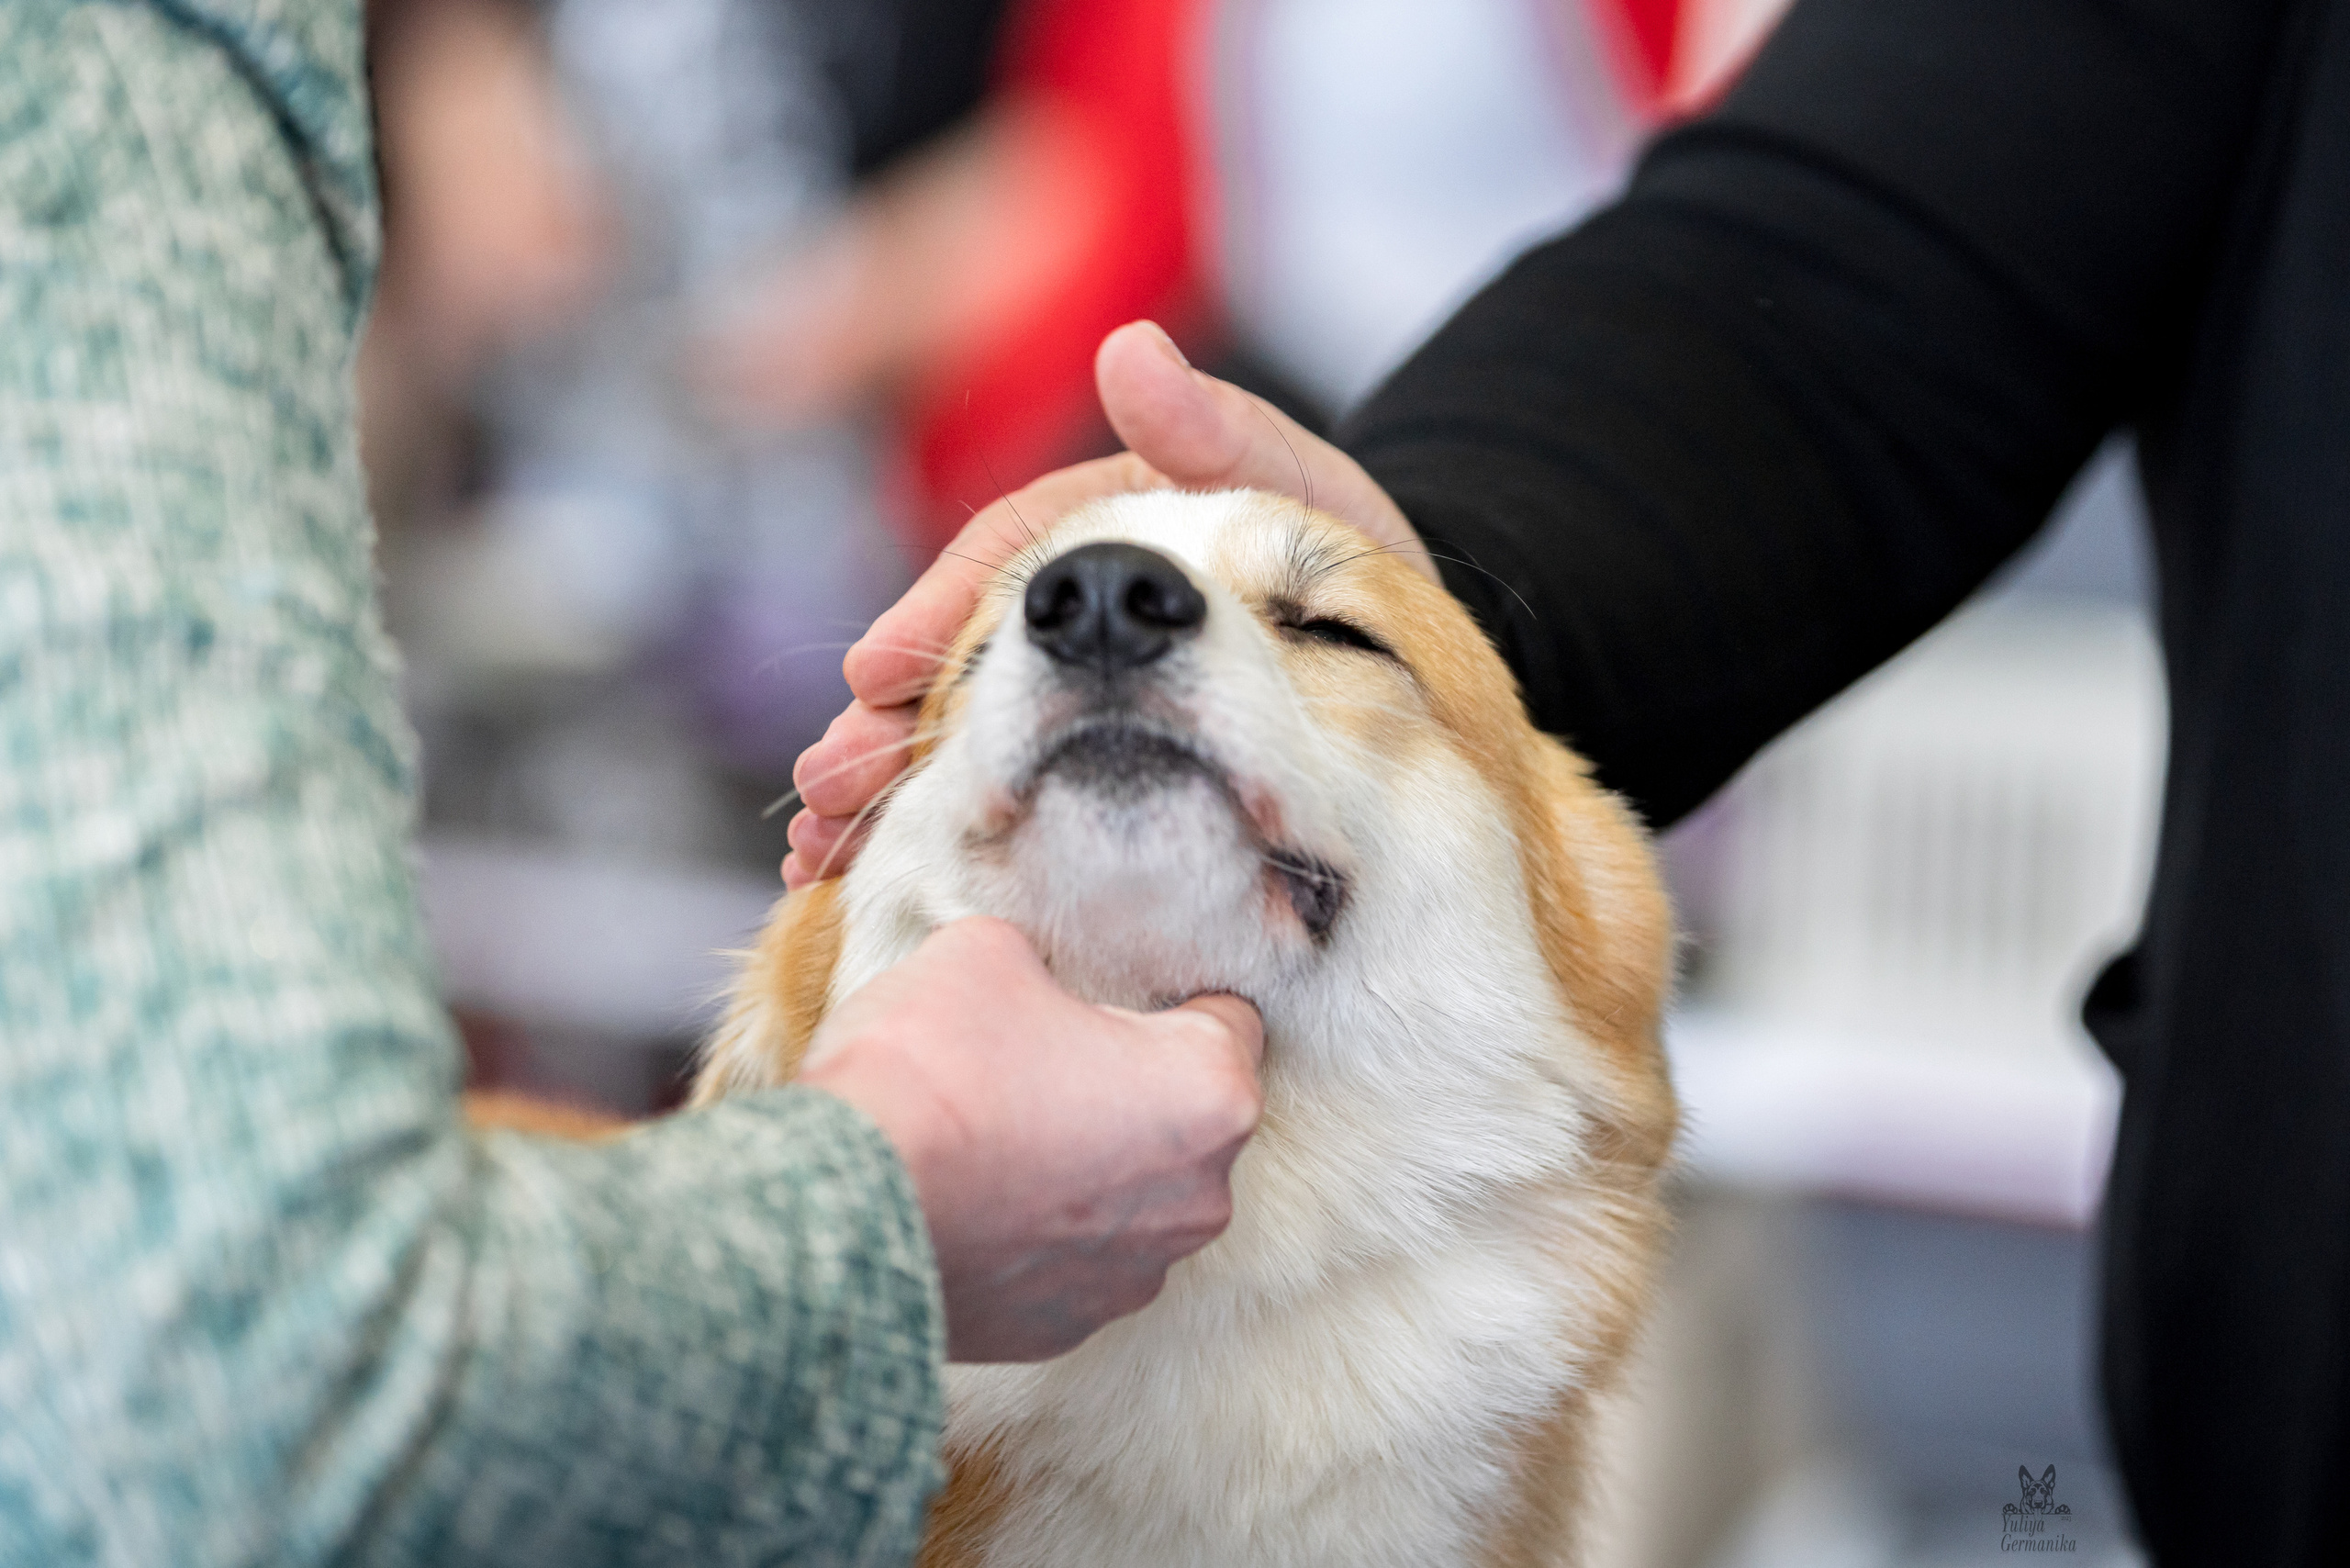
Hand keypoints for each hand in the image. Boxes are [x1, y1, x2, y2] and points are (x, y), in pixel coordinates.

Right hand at [782, 320, 1429, 885]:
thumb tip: (1131, 352)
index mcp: (1096, 531)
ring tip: (821, 853)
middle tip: (831, 782)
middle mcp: (1064, 606)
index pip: (996, 568)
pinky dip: (937, 829)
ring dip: (888, 791)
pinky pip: (1002, 790)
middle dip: (885, 727)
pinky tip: (869, 880)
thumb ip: (1218, 429)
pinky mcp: (1084, 750)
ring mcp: (1068, 682)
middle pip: (957, 665)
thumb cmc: (1341, 551)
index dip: (931, 618)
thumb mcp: (1293, 485)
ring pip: (962, 737)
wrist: (1398, 639)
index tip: (875, 672)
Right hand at [799, 919, 1264, 1361]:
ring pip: (1129, 1197)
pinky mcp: (1063, 1329)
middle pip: (1183, 1119)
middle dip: (1126, 1086)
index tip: (1115, 994)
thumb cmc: (930, 1071)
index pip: (1230, 1023)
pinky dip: (1034, 1231)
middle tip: (1041, 1057)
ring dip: (1083, 1165)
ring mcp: (1133, 1277)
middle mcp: (1198, 1200)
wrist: (837, 1211)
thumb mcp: (987, 951)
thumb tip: (1031, 979)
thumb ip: (1042, 960)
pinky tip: (972, 1197)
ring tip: (996, 1131)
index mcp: (1211, 1096)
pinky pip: (1068, 1260)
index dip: (1169, 997)